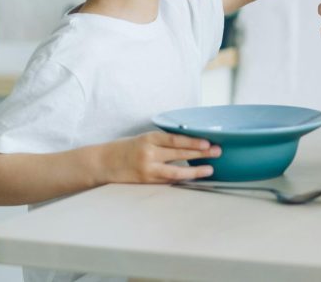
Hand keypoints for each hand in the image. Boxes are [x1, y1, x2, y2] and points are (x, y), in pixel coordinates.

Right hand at [101, 131, 221, 183]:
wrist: (103, 163)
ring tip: (210, 168)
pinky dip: (182, 179)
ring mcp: (147, 169)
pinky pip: (168, 181)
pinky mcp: (146, 182)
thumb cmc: (126, 148)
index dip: (192, 141)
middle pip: (179, 154)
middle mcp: (148, 153)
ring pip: (175, 171)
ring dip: (195, 170)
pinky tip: (194, 178)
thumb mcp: (144, 138)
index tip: (207, 142)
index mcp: (149, 138)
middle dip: (200, 153)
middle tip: (217, 151)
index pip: (175, 139)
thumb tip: (189, 143)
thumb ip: (163, 142)